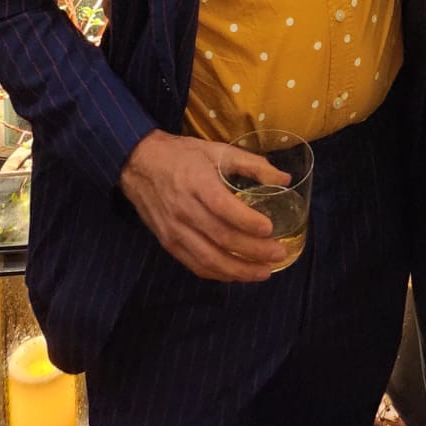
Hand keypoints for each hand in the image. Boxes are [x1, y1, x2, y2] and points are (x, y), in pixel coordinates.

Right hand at [119, 129, 291, 280]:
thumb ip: (252, 164)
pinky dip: (218, 274)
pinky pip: (195, 265)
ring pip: (208, 259)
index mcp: (197, 182)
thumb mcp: (217, 150)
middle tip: (278, 254)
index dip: (247, 221)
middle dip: (252, 251)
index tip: (270, 229)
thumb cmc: (183, 155)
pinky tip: (237, 275)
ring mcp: (174, 230)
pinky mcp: (168, 243)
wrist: (140, 164)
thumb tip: (285, 179)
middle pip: (220, 238)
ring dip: (238, 270)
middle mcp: (184, 210)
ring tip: (264, 272)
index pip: (223, 207)